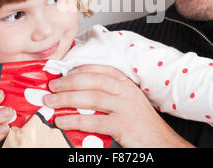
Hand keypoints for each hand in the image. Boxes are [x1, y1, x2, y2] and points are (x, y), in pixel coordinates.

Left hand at [43, 65, 193, 147]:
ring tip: (50, 102)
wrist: (161, 141)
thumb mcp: (128, 101)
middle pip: (93, 81)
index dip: (80, 70)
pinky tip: (62, 121)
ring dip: (67, 99)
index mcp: (126, 84)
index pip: (100, 70)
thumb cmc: (141, 121)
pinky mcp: (123, 126)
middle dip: (69, 83)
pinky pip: (94, 121)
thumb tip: (78, 92)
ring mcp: (125, 108)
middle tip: (51, 87)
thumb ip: (109, 94)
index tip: (64, 72)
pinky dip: (75, 120)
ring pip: (92, 98)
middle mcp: (125, 92)